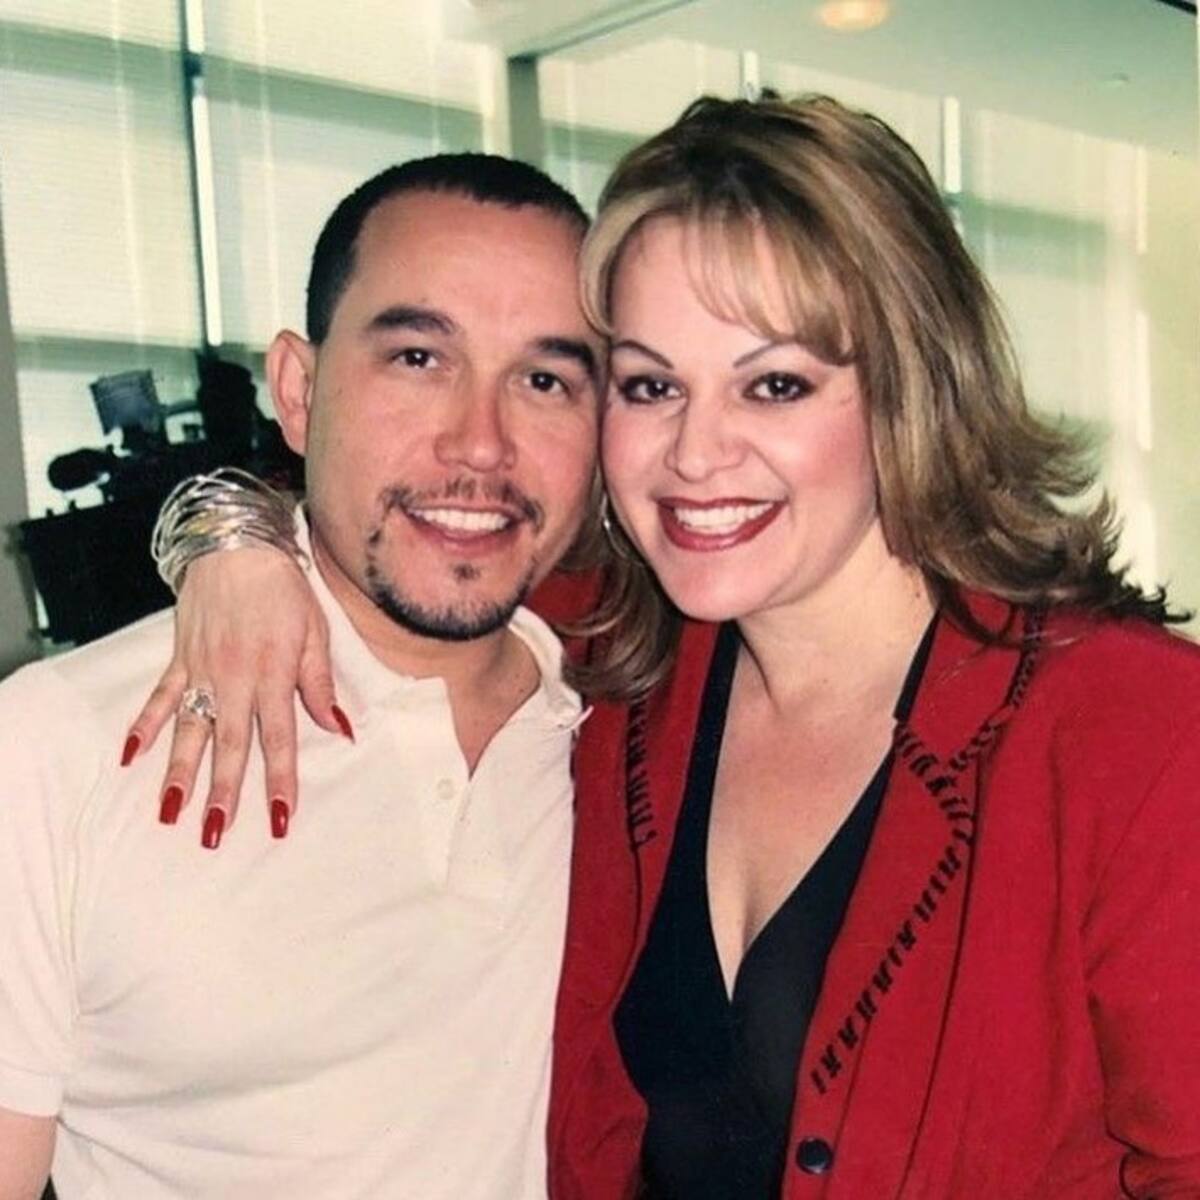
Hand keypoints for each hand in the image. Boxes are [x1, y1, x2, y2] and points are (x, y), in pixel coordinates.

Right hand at [121, 547, 350, 846]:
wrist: (237, 546)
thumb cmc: (284, 590)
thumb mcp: (316, 632)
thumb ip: (320, 684)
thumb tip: (341, 728)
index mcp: (274, 675)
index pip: (279, 740)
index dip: (280, 781)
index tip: (279, 818)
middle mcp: (235, 679)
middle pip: (229, 745)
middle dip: (223, 793)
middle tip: (216, 835)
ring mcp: (202, 670)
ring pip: (189, 730)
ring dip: (179, 772)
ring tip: (171, 812)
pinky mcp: (180, 658)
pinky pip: (159, 697)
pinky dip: (143, 725)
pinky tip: (130, 757)